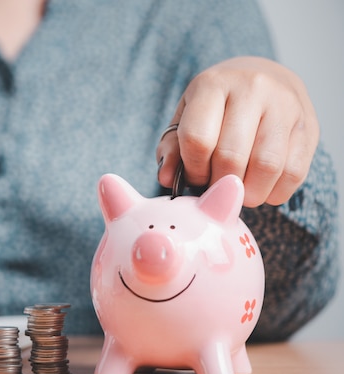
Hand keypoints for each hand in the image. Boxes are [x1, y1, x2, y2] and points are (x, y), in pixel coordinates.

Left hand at [157, 56, 318, 206]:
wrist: (263, 77)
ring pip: (266, 167)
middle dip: (219, 184)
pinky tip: (262, 188)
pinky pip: (294, 173)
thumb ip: (172, 148)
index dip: (193, 169)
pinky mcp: (309, 125)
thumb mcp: (186, 118)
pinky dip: (274, 193)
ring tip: (238, 192)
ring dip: (248, 194)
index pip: (198, 138)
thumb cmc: (216, 107)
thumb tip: (166, 178)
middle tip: (217, 187)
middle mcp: (252, 88)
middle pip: (231, 157)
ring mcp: (285, 105)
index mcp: (213, 84)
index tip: (195, 175)